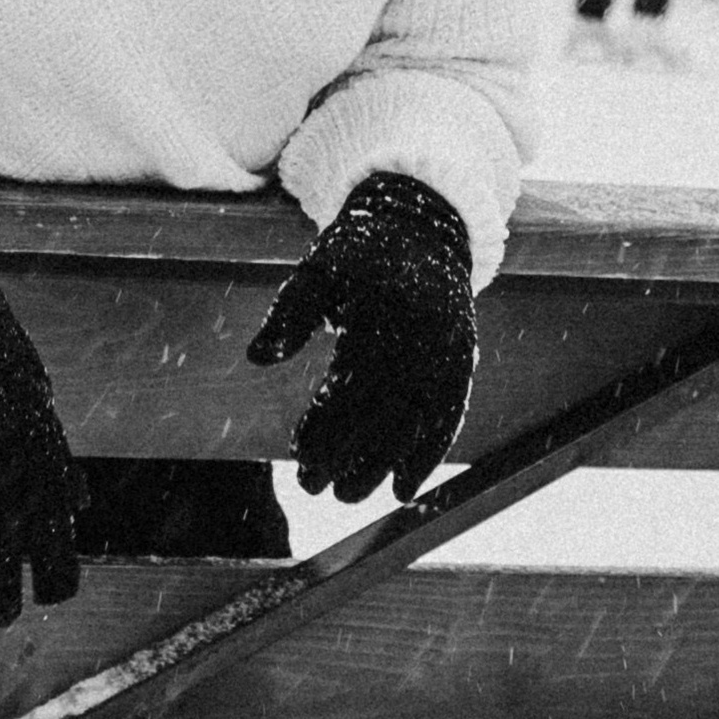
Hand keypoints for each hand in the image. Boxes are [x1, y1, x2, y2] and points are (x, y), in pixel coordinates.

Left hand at [246, 170, 476, 501]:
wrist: (424, 224)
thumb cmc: (359, 254)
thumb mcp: (319, 271)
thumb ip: (288, 314)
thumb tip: (255, 357)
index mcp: (379, 311)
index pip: (348, 386)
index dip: (323, 428)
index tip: (296, 457)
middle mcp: (419, 334)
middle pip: (381, 413)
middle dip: (347, 457)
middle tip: (314, 487)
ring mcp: (446, 349)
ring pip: (415, 423)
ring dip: (383, 466)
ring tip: (349, 495)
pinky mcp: (462, 359)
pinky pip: (448, 416)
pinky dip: (428, 455)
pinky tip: (403, 488)